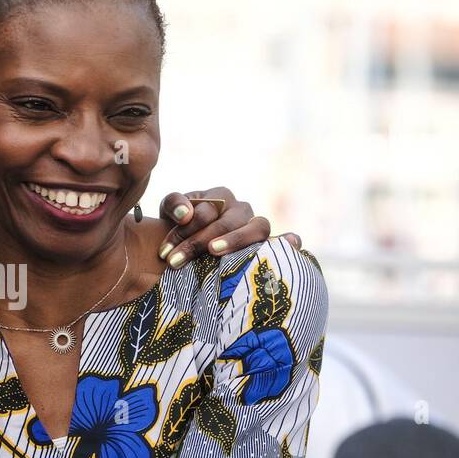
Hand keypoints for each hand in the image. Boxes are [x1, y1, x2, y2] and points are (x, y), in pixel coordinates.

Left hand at [155, 187, 301, 267]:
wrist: (189, 243)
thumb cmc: (179, 226)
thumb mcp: (170, 212)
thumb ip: (174, 204)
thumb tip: (186, 213)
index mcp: (221, 195)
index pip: (205, 212)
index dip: (182, 232)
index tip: (165, 252)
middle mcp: (241, 208)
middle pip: (226, 222)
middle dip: (198, 243)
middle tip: (176, 261)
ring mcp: (255, 225)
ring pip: (257, 227)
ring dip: (236, 240)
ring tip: (214, 251)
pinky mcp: (265, 244)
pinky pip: (281, 241)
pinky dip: (288, 241)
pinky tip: (293, 242)